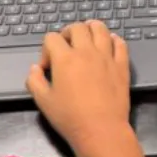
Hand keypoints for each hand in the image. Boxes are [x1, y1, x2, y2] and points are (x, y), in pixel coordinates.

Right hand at [26, 21, 133, 156]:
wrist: (101, 129)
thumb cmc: (70, 117)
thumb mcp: (43, 101)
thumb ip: (34, 80)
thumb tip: (35, 68)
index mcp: (65, 59)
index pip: (52, 37)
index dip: (46, 49)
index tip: (48, 66)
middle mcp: (87, 52)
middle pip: (77, 27)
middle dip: (67, 33)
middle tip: (66, 46)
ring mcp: (107, 57)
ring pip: (100, 28)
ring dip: (91, 28)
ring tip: (87, 37)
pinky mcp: (122, 65)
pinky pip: (120, 43)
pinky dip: (113, 39)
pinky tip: (109, 44)